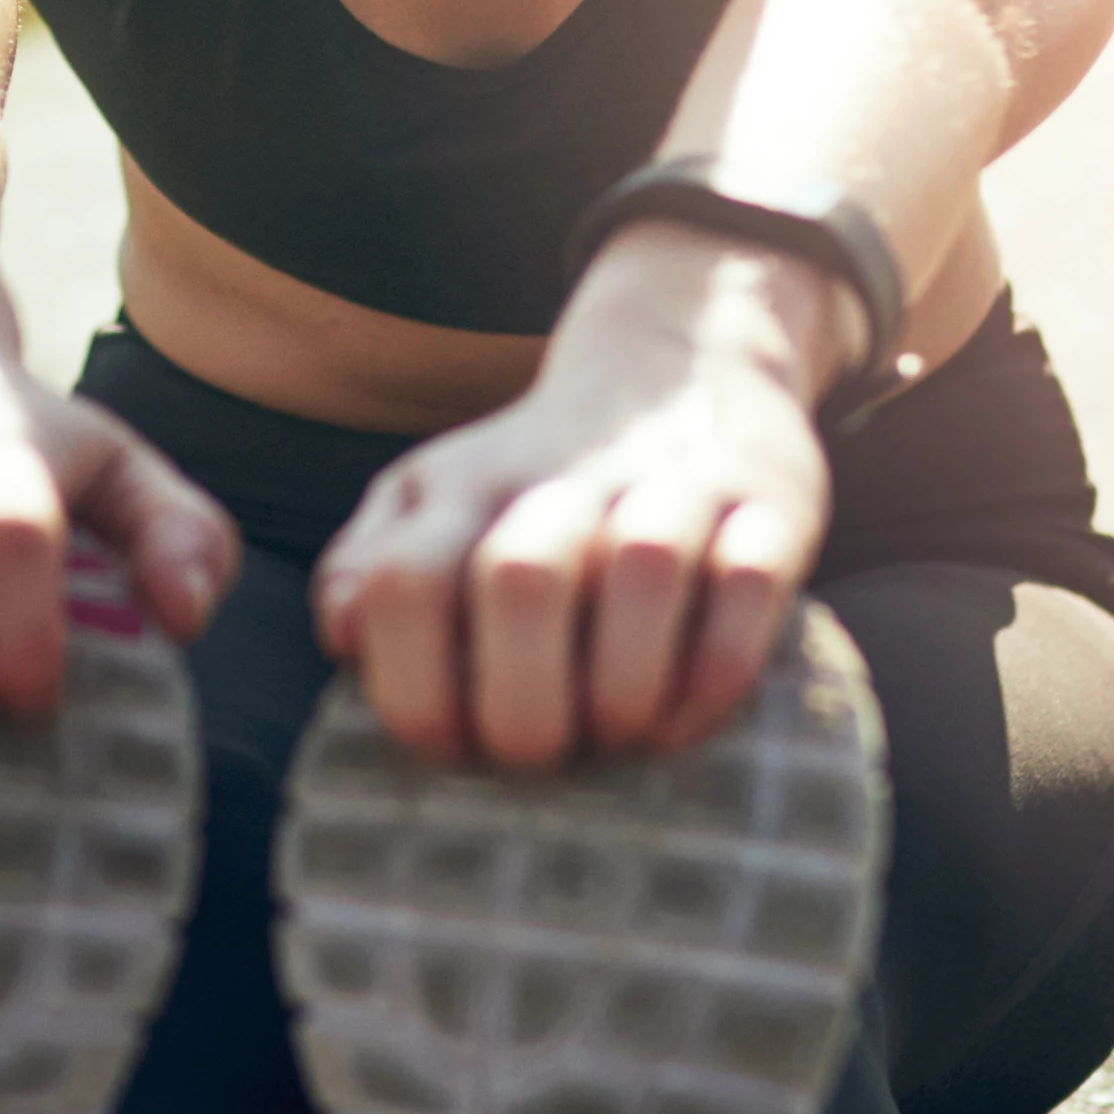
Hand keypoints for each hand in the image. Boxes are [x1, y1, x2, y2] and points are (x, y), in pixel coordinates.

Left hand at [313, 226, 851, 771]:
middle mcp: (563, 480)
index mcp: (464, 489)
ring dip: (622, 690)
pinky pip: (748, 585)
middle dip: (522, 706)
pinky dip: (714, 670)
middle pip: (520, 581)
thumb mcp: (434, 498)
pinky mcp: (769, 505)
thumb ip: (367, 567)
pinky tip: (687, 715)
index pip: (402, 585)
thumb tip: (344, 638)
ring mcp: (672, 487)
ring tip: (617, 738)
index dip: (415, 689)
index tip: (450, 748)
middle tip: (539, 757)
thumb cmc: (540, 477)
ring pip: (640, 575)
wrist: (684, 356)